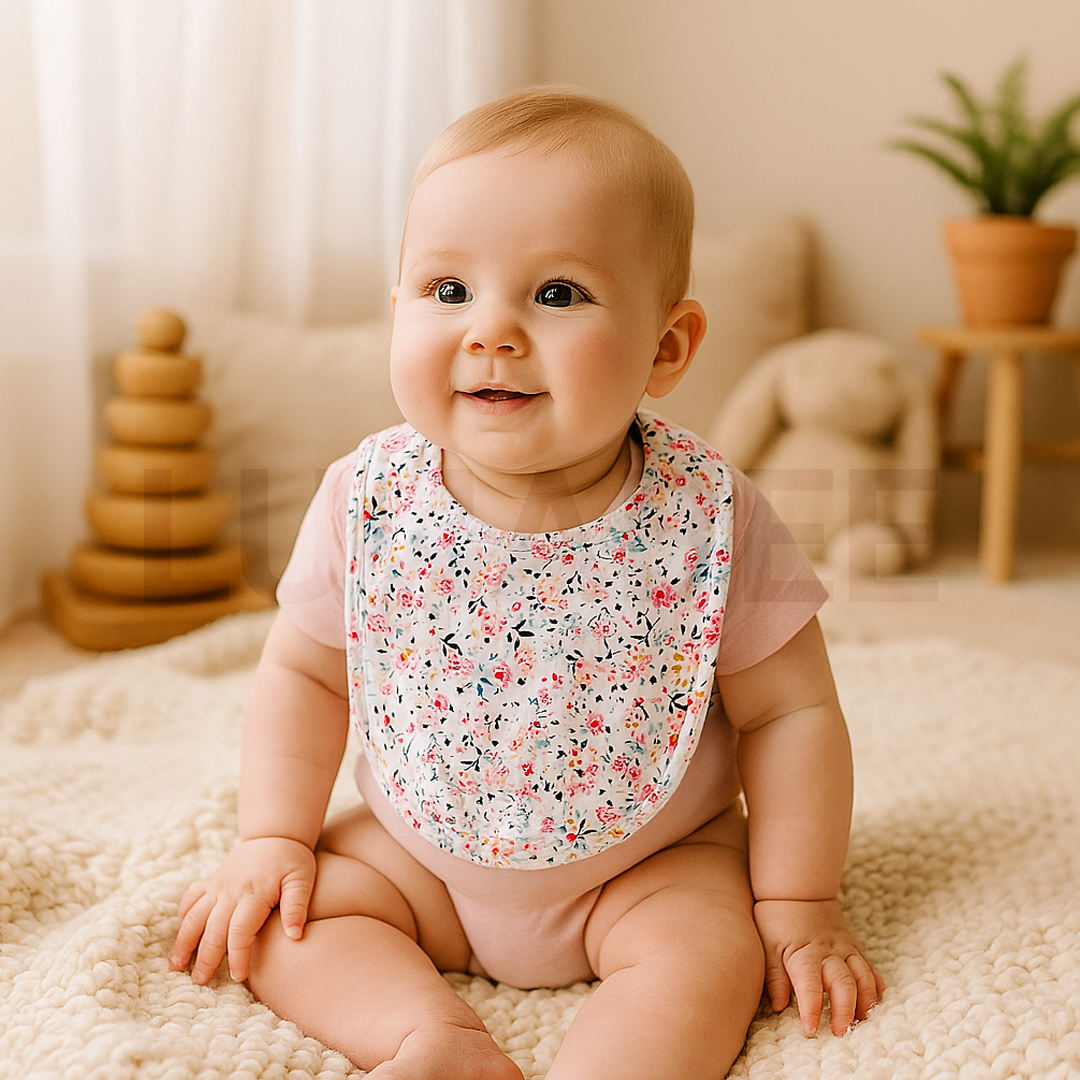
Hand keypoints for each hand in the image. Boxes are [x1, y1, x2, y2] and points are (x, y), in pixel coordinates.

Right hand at [169, 836, 316, 984]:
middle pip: (213, 929)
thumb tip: (295, 936)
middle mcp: (231, 890)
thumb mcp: (302, 879)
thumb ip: (297, 906)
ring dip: (184, 941)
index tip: (238, 977)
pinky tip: (180, 932)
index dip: (238, 955)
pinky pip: (192, 898)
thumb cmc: (292, 860)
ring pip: (195, 916)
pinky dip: (184, 914)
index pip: (241, 930)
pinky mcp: (212, 881)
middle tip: (199, 981)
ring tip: (175, 966)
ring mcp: (219, 885)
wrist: (276, 833)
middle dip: (205, 957)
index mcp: (254, 893)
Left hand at [753, 898, 883, 1036]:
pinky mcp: (854, 947)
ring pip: (864, 978)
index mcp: (804, 954)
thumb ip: (774, 977)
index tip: (810, 1030)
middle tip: (840, 1033)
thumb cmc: (777, 919)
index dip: (811, 1009)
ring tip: (861, 1022)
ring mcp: (845, 949)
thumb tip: (778, 1006)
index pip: (809, 986)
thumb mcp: (768, 946)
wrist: (797, 889)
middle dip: (845, 1011)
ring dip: (866, 1002)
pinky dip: (875, 986)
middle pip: (844, 984)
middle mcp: (829, 952)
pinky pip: (870, 968)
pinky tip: (874, 1001)